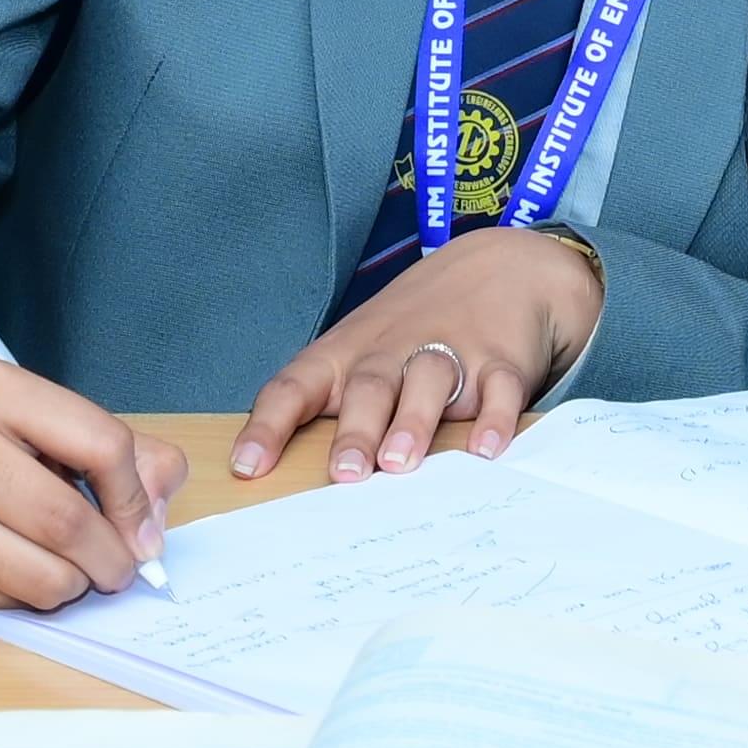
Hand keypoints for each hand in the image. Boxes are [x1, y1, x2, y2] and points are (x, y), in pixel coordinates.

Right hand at [0, 362, 187, 612]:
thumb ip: (120, 451)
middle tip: (120, 570)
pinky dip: (27, 598)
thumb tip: (155, 518)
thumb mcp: (41, 416)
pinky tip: (24, 576)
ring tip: (78, 576)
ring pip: (35, 574)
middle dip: (111, 558)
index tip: (143, 531)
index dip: (134, 498)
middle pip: (66, 522)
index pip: (100, 445)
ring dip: (74, 586)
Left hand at [231, 228, 603, 484]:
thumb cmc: (411, 330)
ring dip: (413, 419)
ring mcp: (450, 350)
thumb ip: (333, 409)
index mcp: (346, 355)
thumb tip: (285, 481)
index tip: (247, 467)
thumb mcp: (361, 354)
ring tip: (401, 461)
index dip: (269, 425)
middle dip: (355, 430)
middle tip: (346, 473)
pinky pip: (499, 388)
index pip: (297, 386)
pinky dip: (495, 417)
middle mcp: (393, 351)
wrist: (500, 267)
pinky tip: (487, 448)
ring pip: (429, 379)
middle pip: (369, 386)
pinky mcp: (500, 361)